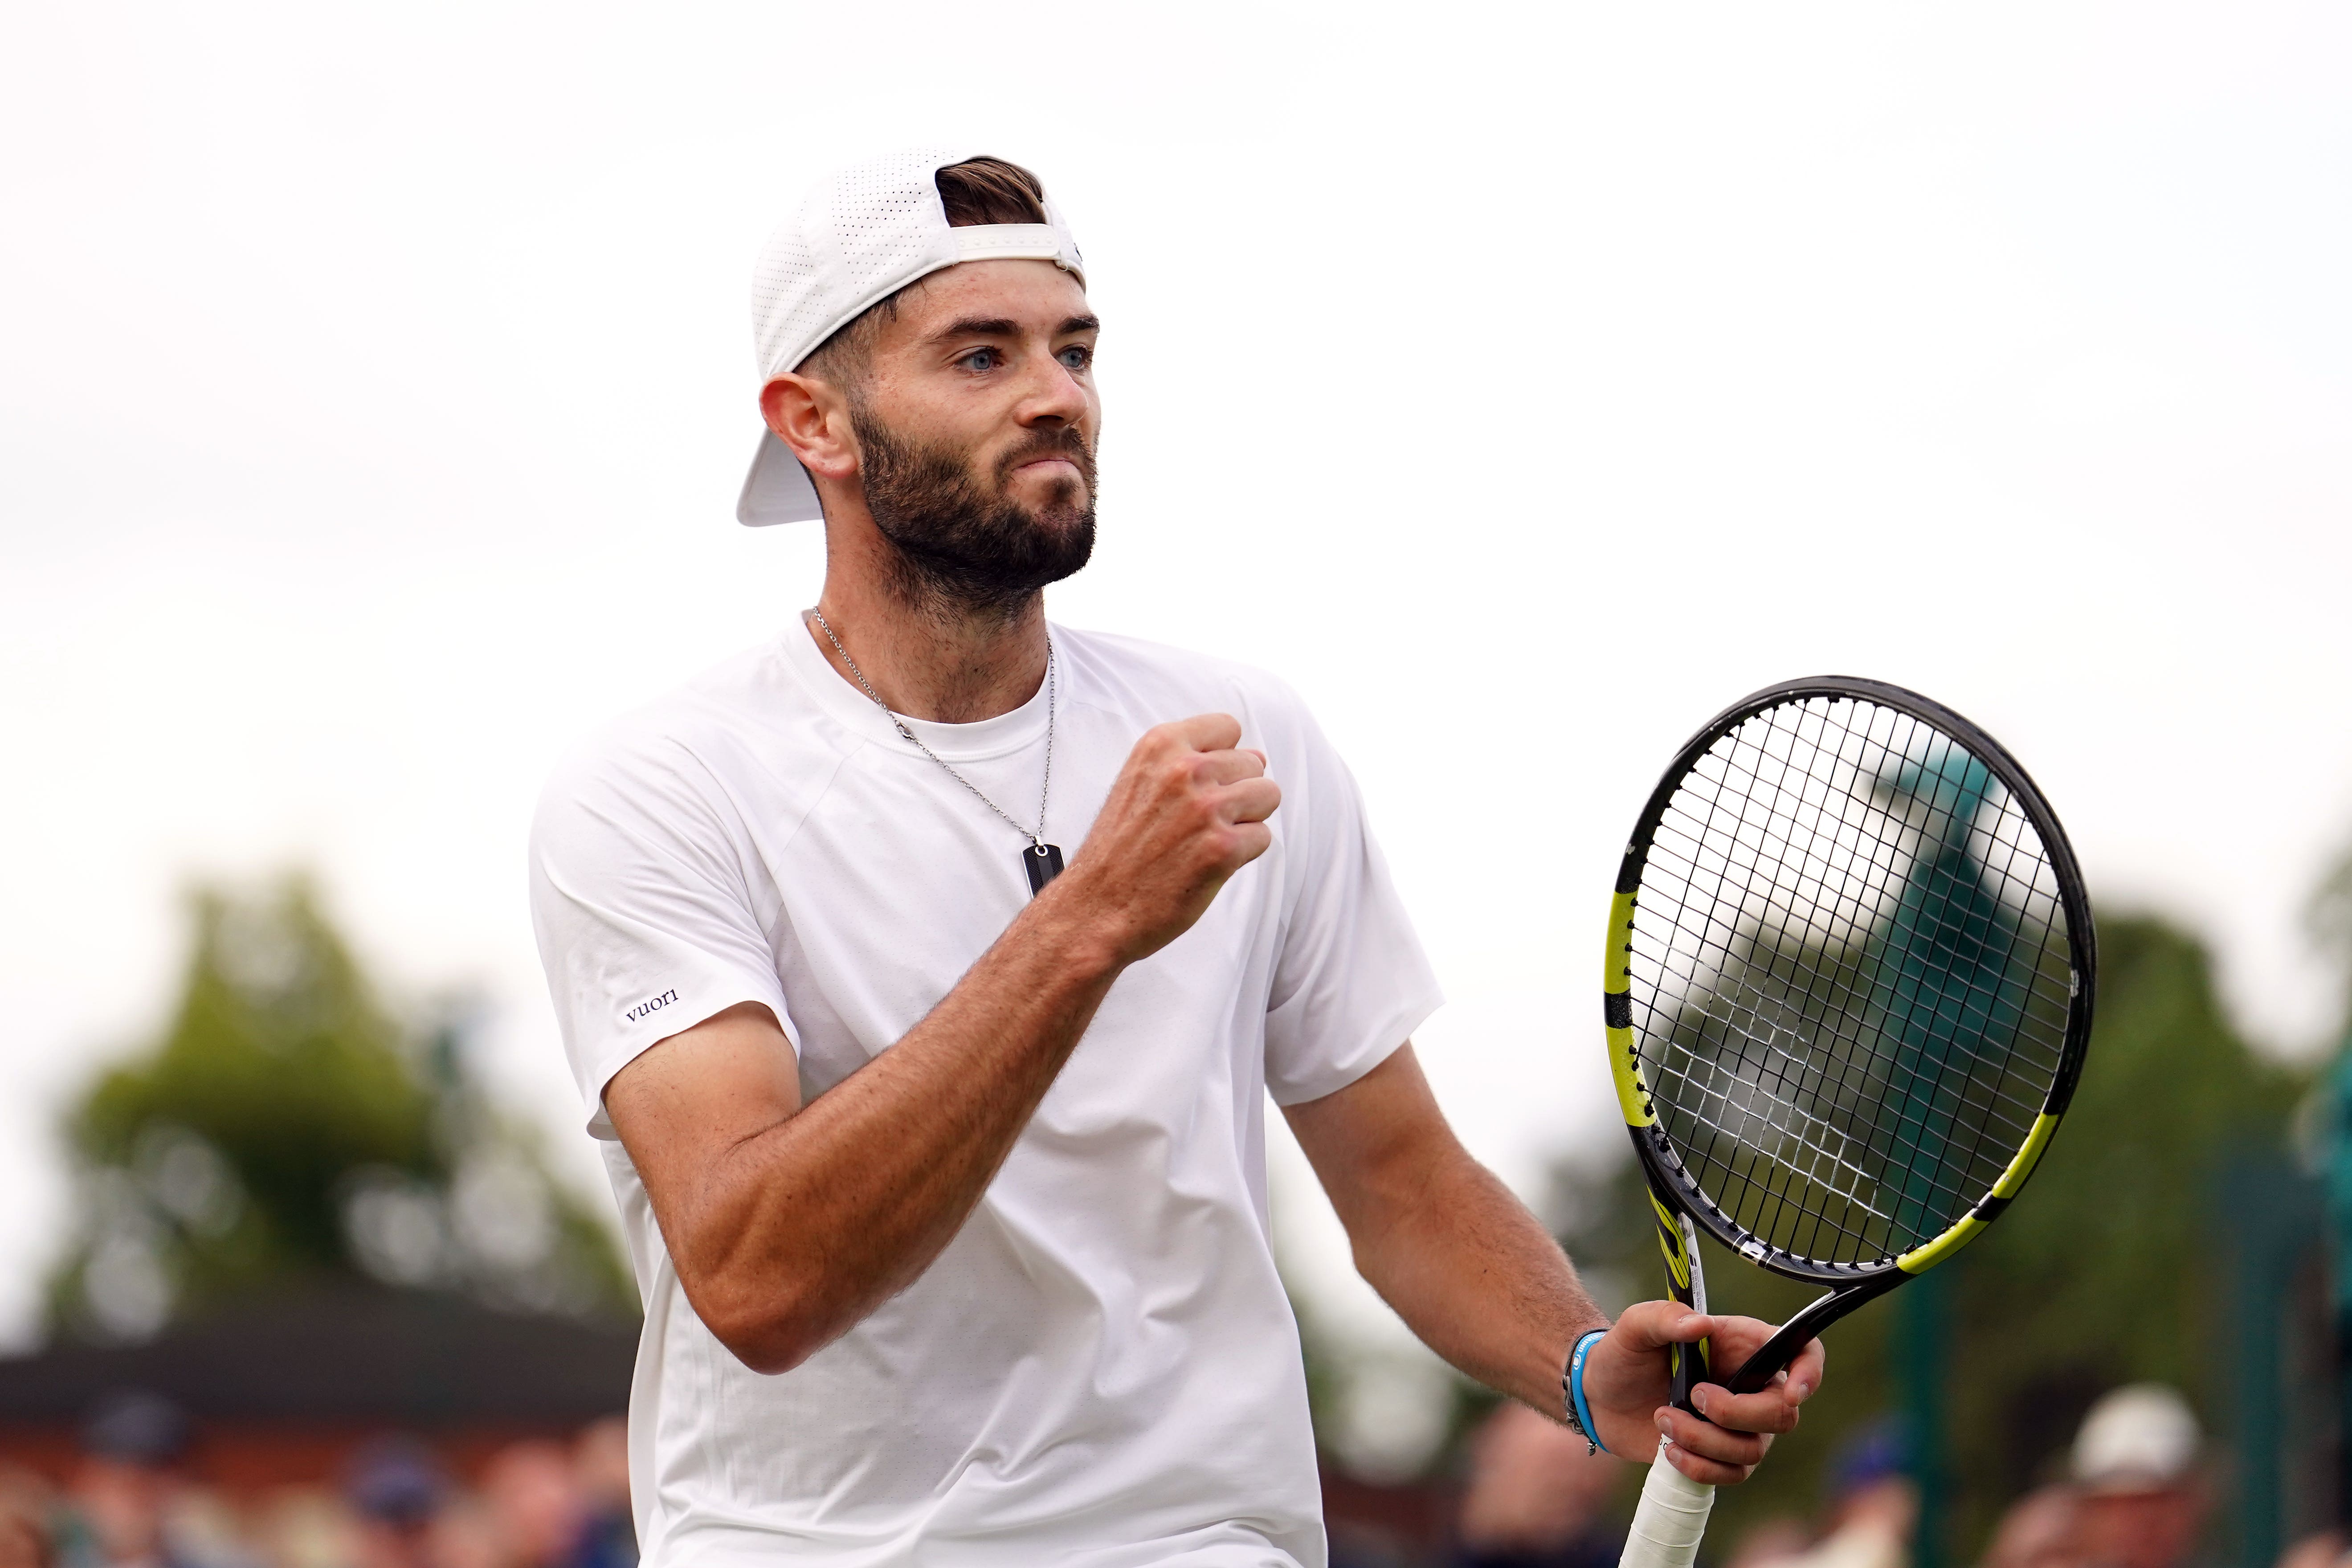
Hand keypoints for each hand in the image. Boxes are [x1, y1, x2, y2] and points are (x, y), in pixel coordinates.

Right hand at [1047, 713, 1279, 962]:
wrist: (1096, 907)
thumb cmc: (1119, 849)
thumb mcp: (1140, 782)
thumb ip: (1190, 761)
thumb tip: (1258, 757)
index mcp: (1161, 745)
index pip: (1228, 727)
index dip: (1222, 758)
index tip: (1200, 785)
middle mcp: (1185, 769)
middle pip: (1253, 764)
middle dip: (1236, 793)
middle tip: (1197, 824)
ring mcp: (1206, 808)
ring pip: (1267, 795)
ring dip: (1246, 820)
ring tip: (1207, 839)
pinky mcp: (1223, 849)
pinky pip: (1263, 836)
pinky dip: (1242, 854)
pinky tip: (1207, 864)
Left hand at [1578, 1302, 1824, 1483]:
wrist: (1599, 1395)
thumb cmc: (1624, 1351)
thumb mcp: (1635, 1325)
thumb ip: (1665, 1317)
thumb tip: (1700, 1325)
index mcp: (1743, 1343)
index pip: (1802, 1352)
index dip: (1810, 1372)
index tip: (1792, 1391)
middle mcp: (1751, 1385)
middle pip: (1783, 1413)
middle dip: (1737, 1413)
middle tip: (1692, 1396)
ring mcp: (1740, 1424)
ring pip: (1754, 1449)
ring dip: (1705, 1440)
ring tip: (1662, 1418)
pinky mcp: (1721, 1455)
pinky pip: (1732, 1474)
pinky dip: (1700, 1467)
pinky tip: (1668, 1450)